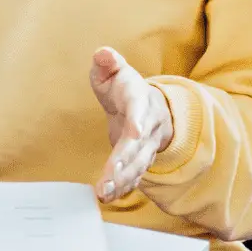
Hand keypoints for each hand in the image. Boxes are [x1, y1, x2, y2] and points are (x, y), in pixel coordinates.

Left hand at [89, 46, 173, 202]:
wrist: (148, 103)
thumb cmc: (124, 86)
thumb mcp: (114, 69)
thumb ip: (107, 62)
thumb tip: (103, 54)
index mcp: (139, 99)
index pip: (140, 110)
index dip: (138, 120)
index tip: (136, 132)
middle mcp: (148, 125)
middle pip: (138, 145)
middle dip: (124, 162)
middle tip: (109, 178)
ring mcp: (147, 144)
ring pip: (138, 164)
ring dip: (122, 180)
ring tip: (105, 193)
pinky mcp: (141, 158)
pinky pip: (135, 175)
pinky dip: (124, 187)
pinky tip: (110, 196)